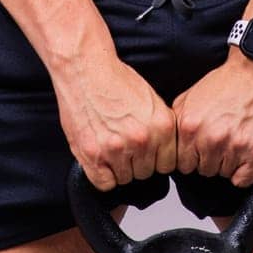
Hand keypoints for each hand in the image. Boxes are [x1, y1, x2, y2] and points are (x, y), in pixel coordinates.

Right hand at [54, 54, 177, 192]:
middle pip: (146, 173)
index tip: (146, 153)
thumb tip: (163, 151)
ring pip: (125, 178)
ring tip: (109, 144)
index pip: (167, 164)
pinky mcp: (93, 155)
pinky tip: (100, 157)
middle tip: (123, 144)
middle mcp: (142, 140)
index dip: (155, 159)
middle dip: (136, 162)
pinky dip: (102, 174)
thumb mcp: (150, 99)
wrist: (85, 69)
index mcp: (161, 126)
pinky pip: (104, 183)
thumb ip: (159, 127)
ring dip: (118, 167)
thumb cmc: (114, 78)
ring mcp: (117, 149)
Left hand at [171, 52, 252, 188]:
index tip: (201, 147)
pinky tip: (246, 151)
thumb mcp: (189, 97)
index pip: (183, 164)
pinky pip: (243, 180)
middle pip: (204, 171)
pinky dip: (245, 171)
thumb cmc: (227, 83)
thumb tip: (169, 143)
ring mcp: (236, 147)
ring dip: (229, 162)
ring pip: (224, 174)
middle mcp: (211, 139)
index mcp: (190, 127)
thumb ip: (177, 122)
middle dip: (211, 158)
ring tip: (235, 139)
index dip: (193, 156)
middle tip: (222, 138)